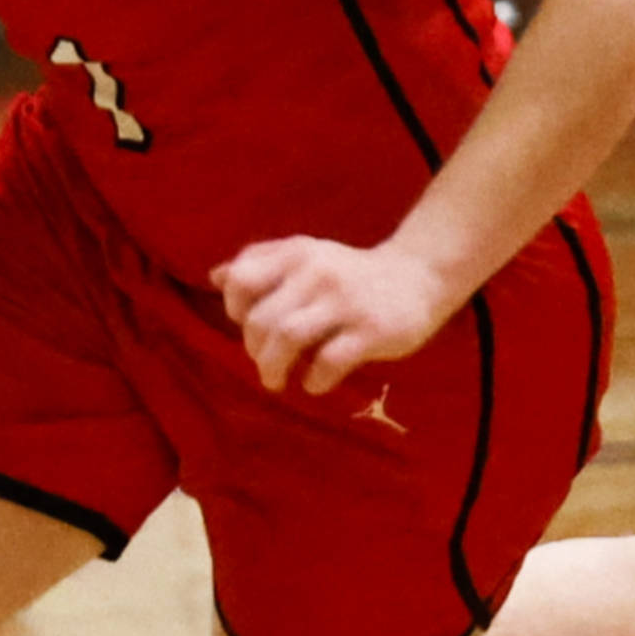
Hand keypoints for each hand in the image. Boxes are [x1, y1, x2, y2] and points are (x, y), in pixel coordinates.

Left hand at [216, 236, 453, 395]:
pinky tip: (315, 383)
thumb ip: (261, 263)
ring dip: (273, 367)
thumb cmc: (351, 273)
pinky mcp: (372, 330)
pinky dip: (314, 380)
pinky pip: (328, 361)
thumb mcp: (307, 256)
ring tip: (276, 381)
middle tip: (265, 363)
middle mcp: (318, 272)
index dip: (236, 311)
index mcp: (297, 253)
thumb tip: (215, 277)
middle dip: (254, 349)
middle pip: (261, 318)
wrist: (419, 276)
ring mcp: (345, 302)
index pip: (241, 281)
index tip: (250, 327)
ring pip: (288, 337)